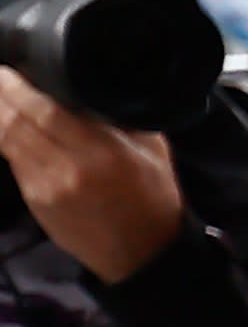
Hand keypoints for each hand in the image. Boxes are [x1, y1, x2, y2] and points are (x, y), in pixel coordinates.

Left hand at [0, 73, 189, 281]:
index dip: (17, 89)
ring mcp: (46, 187)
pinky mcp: (35, 201)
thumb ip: (121, 120)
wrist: (144, 254)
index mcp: (103, 153)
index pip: (45, 112)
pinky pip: (13, 162)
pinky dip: (7, 140)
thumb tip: (90, 92)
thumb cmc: (154, 199)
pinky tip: (8, 127)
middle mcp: (68, 169)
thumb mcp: (153, 151)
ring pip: (7, 142)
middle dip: (1, 97)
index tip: (7, 71)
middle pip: (17, 123)